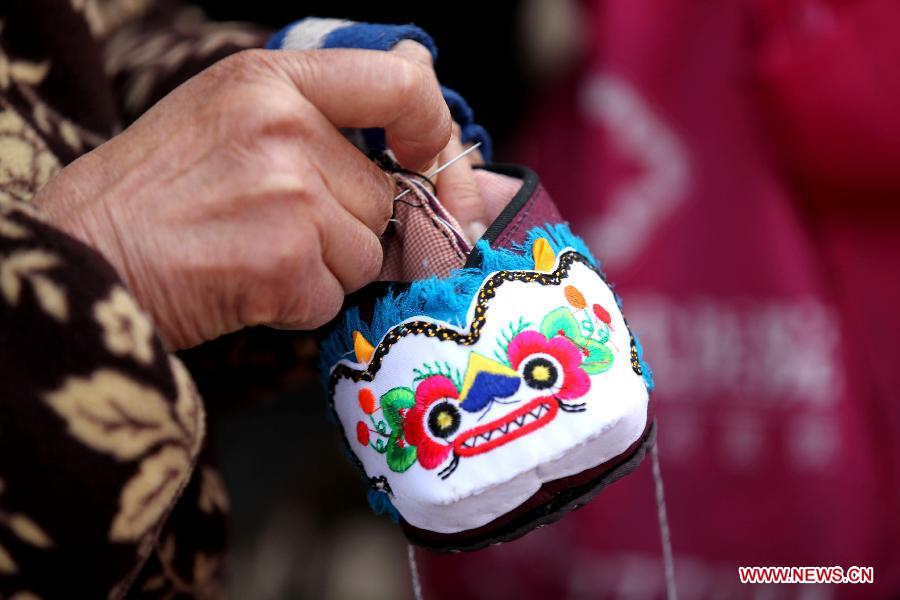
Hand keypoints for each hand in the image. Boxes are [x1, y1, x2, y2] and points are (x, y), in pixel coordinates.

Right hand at [34, 47, 451, 348]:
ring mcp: (288, 194)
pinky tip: (246, 283)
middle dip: (350, 227)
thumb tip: (442, 130)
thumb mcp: (231, 117)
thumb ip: (326, 119)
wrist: (84, 256)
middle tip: (279, 229)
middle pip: (385, 196)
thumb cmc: (156, 192)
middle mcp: (286, 127)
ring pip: (367, 253)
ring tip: (253, 253)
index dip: (435, 131)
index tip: (433, 163)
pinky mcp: (284, 262)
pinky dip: (300, 304)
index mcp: (272, 79)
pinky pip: (335, 296)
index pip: (403, 84)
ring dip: (325, 269)